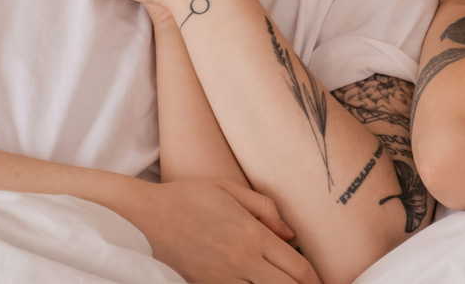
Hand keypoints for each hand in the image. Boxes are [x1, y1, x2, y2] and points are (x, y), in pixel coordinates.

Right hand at [110, 179, 320, 283]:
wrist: (143, 216)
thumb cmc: (187, 197)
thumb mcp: (230, 189)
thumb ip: (265, 209)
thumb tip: (290, 235)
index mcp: (252, 234)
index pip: (299, 268)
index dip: (315, 280)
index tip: (321, 282)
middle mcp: (242, 260)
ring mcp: (222, 277)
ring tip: (280, 283)